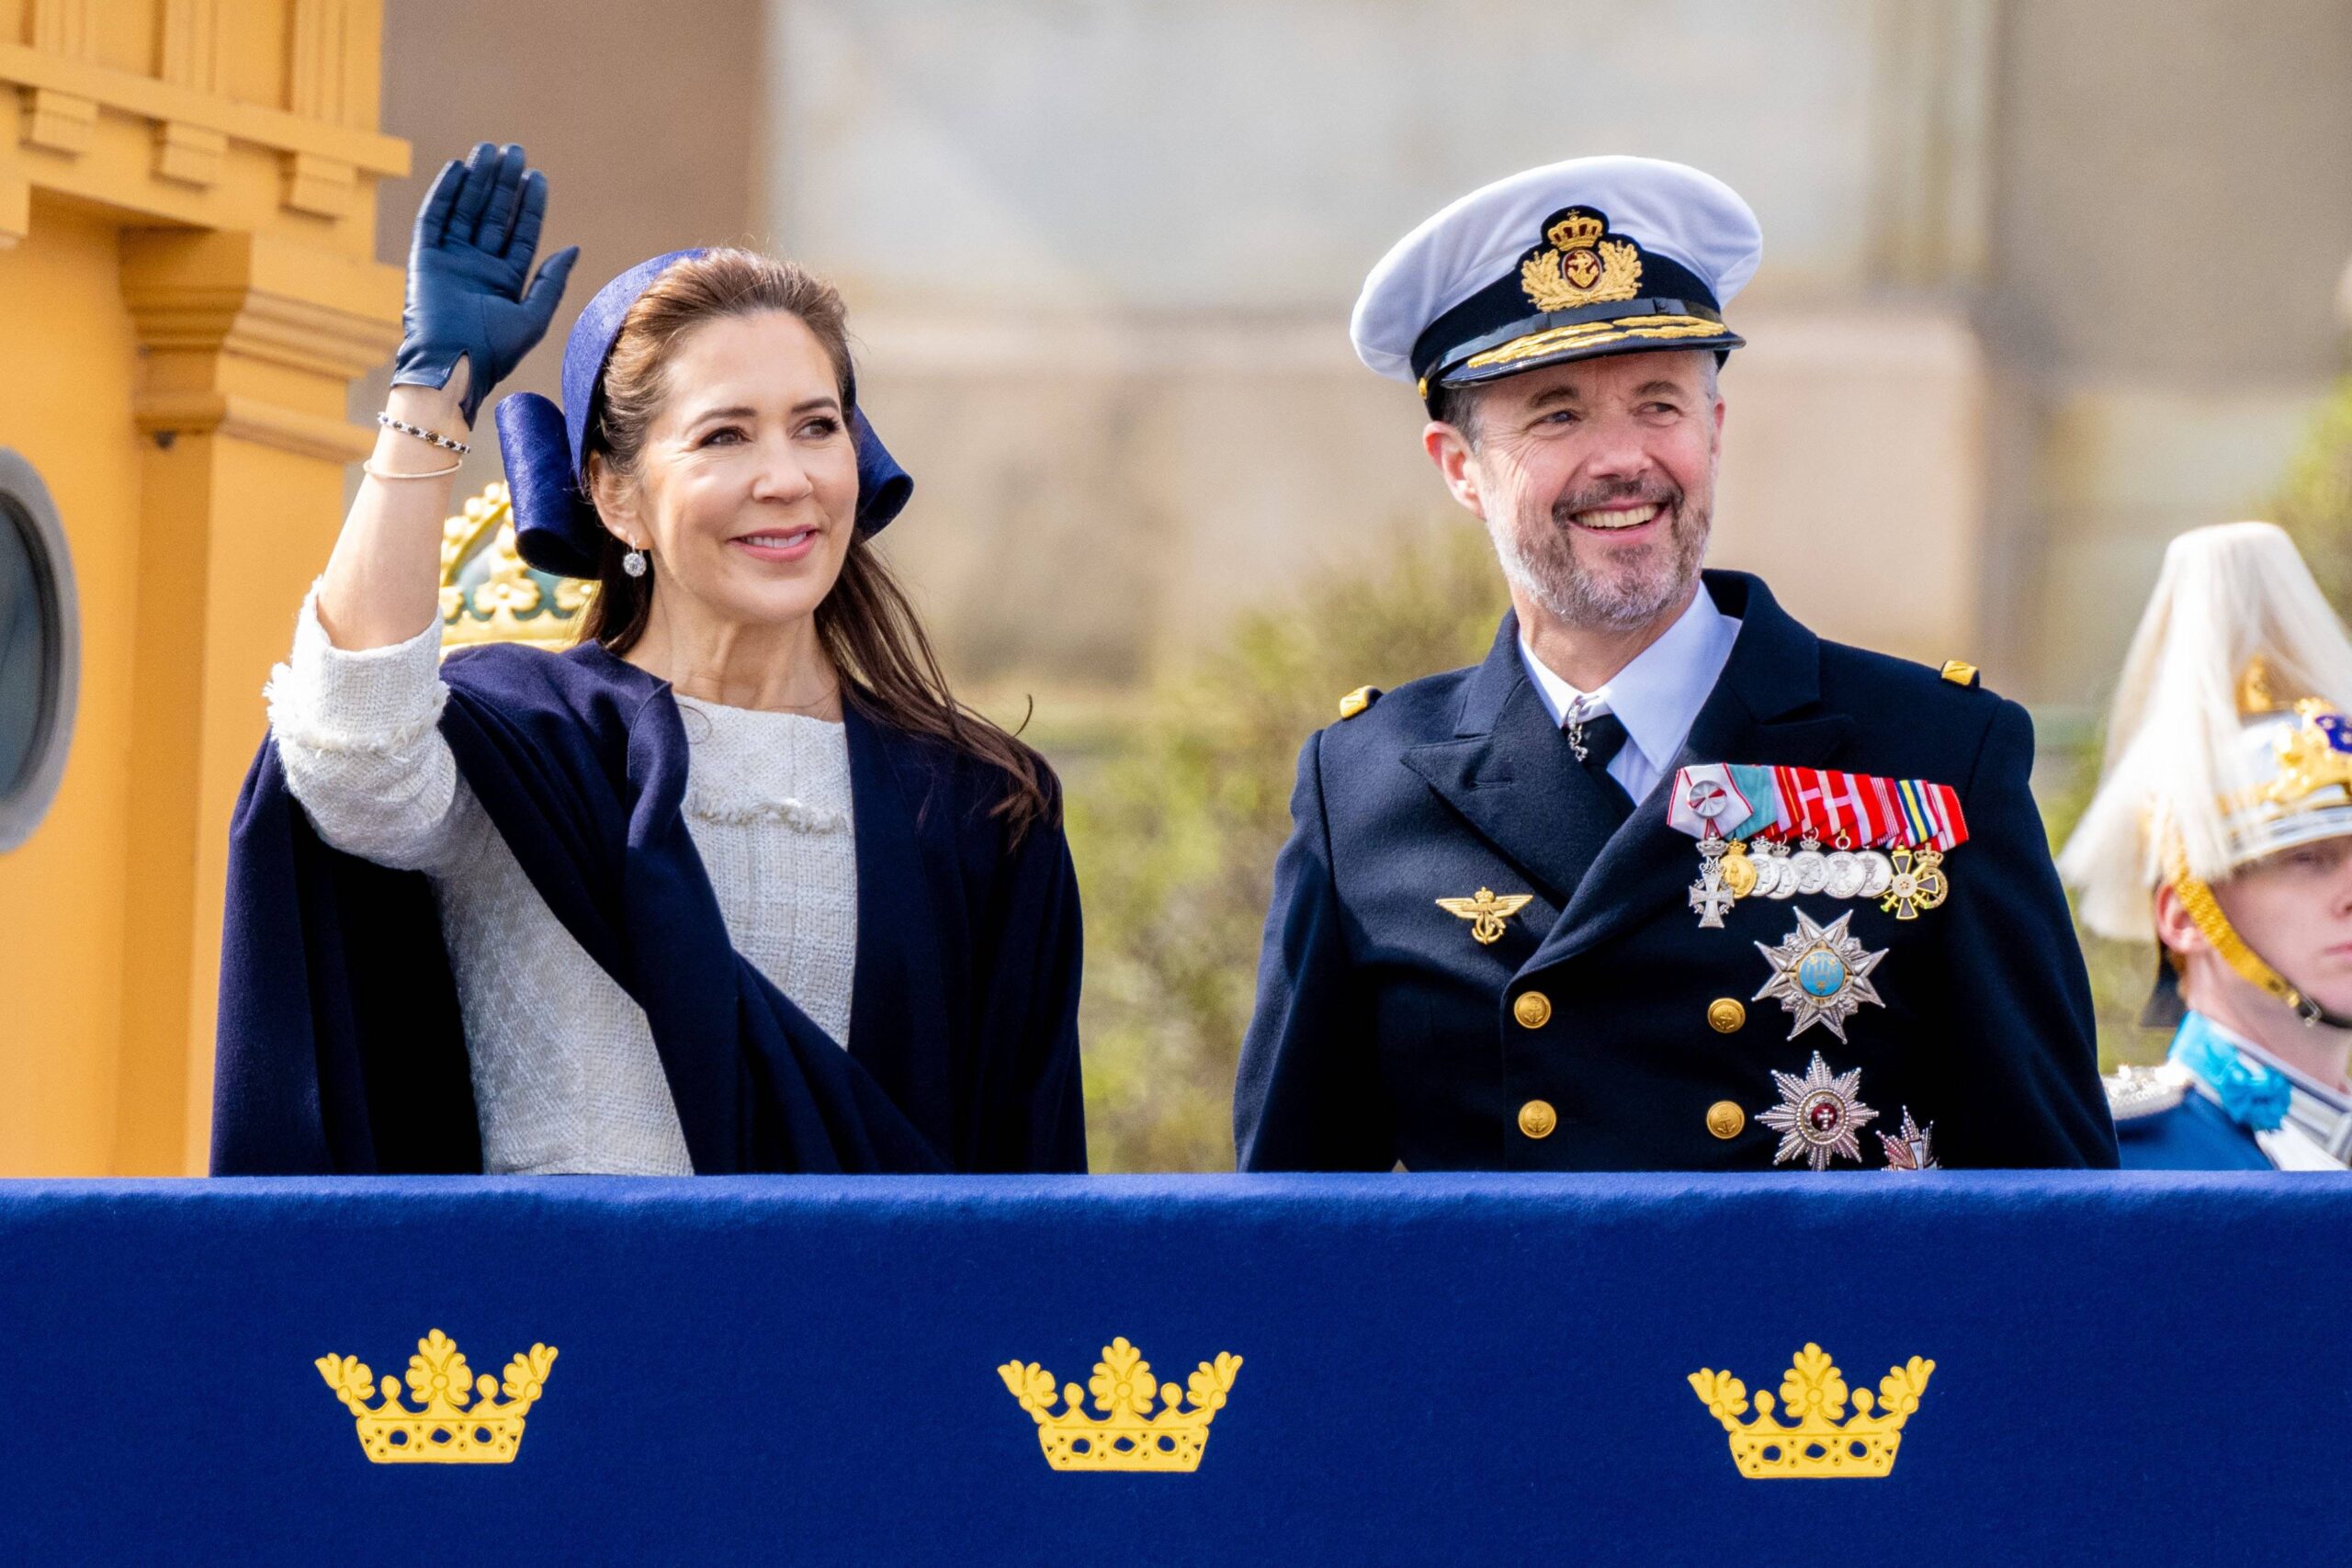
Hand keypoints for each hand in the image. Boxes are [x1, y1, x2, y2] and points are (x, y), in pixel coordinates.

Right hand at [390, 142, 579, 425]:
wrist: (453, 365)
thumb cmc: (495, 350)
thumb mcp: (533, 316)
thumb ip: (552, 281)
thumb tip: (573, 248)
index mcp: (506, 280)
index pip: (521, 233)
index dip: (529, 204)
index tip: (537, 176)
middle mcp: (479, 267)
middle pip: (494, 215)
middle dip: (504, 183)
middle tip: (514, 150)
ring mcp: (452, 260)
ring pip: (466, 210)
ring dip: (478, 180)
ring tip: (490, 150)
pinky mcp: (425, 258)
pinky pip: (434, 218)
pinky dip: (445, 193)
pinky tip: (458, 169)